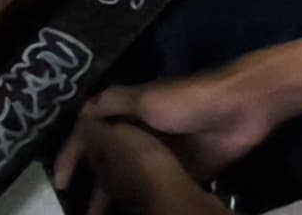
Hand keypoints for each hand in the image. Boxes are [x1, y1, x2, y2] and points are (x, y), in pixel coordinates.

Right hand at [53, 109, 214, 214]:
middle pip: (111, 164)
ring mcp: (165, 155)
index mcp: (130, 115)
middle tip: (83, 213)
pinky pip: (158, 191)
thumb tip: (79, 114)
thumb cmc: (189, 100)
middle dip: (95, 186)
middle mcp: (143, 135)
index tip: (61, 180)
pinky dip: (145, 204)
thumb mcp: (147, 97)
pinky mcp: (186, 171)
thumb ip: (114, 104)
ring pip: (132, 181)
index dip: (73, 155)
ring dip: (118, 199)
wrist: (240, 109)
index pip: (92, 135)